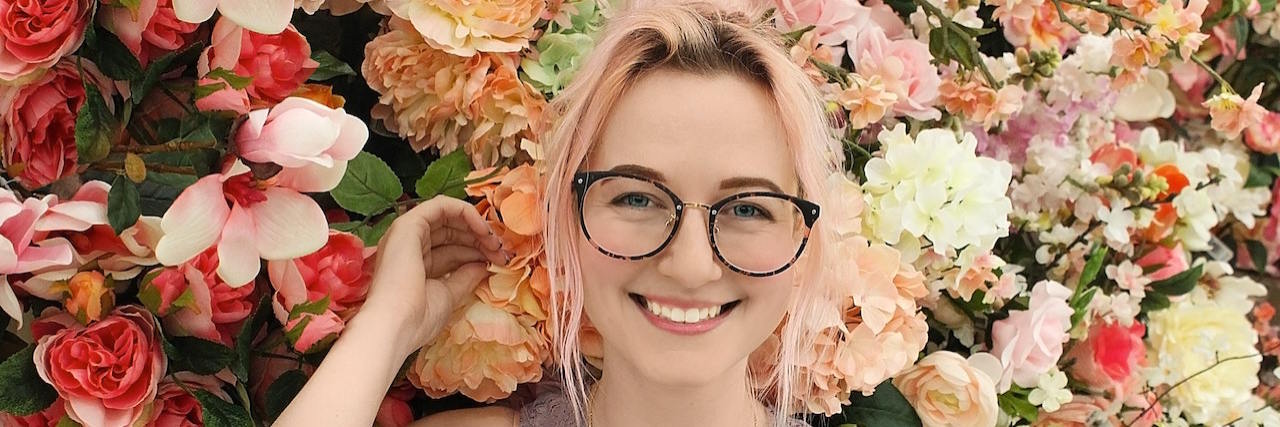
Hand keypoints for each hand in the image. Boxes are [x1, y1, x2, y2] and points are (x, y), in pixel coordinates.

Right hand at [357, 196, 507, 359]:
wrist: (395, 326)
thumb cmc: (418, 318)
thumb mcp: (450, 295)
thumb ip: (466, 277)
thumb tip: (483, 265)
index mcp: (415, 265)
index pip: (451, 250)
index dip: (477, 252)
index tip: (499, 262)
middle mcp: (408, 246)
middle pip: (451, 232)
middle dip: (479, 240)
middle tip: (502, 253)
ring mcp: (407, 234)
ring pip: (447, 217)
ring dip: (476, 227)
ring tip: (495, 244)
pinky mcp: (408, 223)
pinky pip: (441, 206)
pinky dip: (465, 212)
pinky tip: (483, 229)